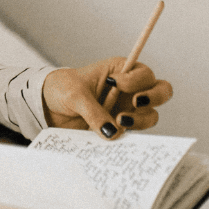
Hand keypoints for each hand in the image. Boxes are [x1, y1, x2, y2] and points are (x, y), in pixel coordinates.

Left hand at [42, 60, 172, 138]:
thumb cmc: (61, 89)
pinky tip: (114, 137)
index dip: (136, 79)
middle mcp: (128, 90)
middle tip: (135, 102)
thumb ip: (93, 111)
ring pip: (150, 116)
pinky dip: (128, 137)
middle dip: (154, 96)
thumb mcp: (74, 94)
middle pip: (161, 91)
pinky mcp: (119, 129)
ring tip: (119, 122)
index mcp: (120, 71)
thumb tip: (113, 133)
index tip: (116, 83)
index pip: (144, 73)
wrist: (47, 108)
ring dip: (140, 120)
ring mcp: (126, 110)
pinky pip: (133, 135)